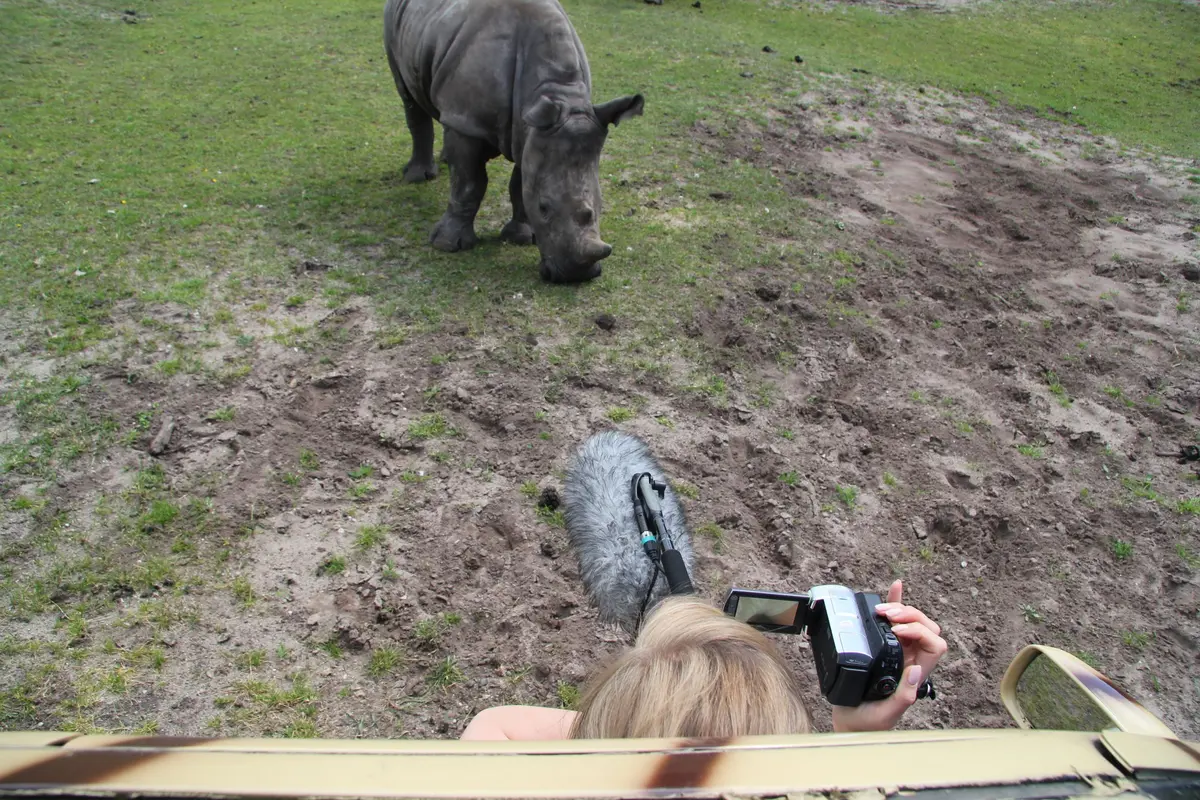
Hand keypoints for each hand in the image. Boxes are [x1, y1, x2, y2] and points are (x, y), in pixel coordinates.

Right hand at [831, 580, 946, 732]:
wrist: (852, 722)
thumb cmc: (869, 722)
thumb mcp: (886, 714)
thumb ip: (903, 696)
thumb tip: (917, 670)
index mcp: (917, 673)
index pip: (935, 645)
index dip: (919, 632)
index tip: (896, 631)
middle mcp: (911, 659)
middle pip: (927, 628)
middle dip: (910, 615)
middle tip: (886, 617)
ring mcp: (898, 651)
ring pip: (913, 621)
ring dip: (902, 609)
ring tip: (881, 611)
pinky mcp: (882, 645)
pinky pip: (893, 621)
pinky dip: (895, 602)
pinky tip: (896, 587)